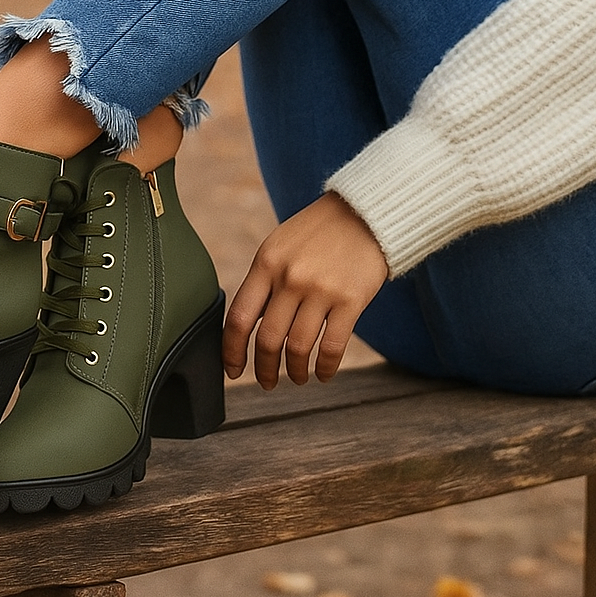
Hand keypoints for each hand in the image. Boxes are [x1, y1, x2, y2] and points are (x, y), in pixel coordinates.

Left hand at [222, 192, 387, 388]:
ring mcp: (321, 290)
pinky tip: (323, 374)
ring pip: (298, 348)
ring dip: (296, 372)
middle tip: (267, 383)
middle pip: (268, 339)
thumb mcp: (278, 247)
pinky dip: (324, 367)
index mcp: (265, 264)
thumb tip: (247, 326)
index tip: (233, 370)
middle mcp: (290, 278)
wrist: (363, 214)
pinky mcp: (351, 300)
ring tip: (298, 378)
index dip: (232, 351)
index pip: (239, 318)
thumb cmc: (315, 234)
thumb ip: (263, 282)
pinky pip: (332, 346)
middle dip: (265, 370)